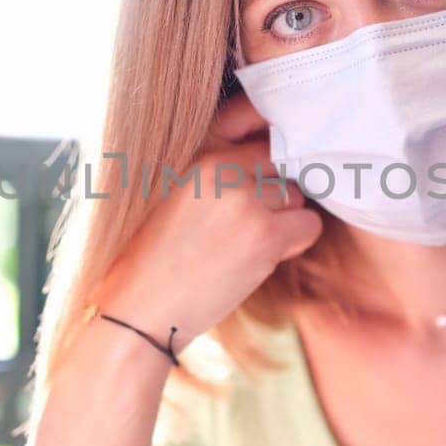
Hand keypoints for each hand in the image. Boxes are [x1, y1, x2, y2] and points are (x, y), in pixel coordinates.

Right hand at [88, 93, 321, 354]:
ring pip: (296, 195)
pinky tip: (262, 259)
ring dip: (284, 221)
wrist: (137, 311)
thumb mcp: (175, 197)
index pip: (256, 134)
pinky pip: (309, 225)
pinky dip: (295, 244)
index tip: (259, 188)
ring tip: (248, 246)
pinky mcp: (263, 233)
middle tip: (249, 226)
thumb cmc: (153, 261)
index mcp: (196, 154)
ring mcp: (244, 199)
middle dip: (273, 195)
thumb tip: (270, 160)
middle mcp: (219, 168)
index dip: (264, 164)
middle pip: (279, 164)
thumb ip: (216, 173)